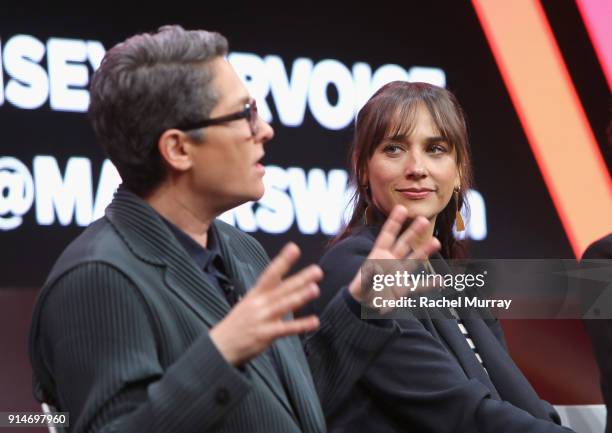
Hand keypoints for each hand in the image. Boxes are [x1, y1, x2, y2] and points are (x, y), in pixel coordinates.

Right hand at [210, 242, 320, 365]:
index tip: (294, 248)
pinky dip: (300, 325)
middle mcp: (259, 303)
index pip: (270, 274)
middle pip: (282, 288)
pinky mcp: (265, 334)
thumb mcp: (248, 304)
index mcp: (255, 294)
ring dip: (300, 297)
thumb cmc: (236, 325)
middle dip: (300, 278)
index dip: (282, 261)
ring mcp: (262, 318)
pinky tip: (314, 321)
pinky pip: (285, 329)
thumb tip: (286, 285)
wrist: (219, 348)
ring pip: (284, 305)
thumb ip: (267, 295)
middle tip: (317, 270)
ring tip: (315, 289)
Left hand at [348, 205, 440, 305]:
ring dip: (424, 251)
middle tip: (423, 219)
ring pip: (414, 259)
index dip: (394, 221)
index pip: (387, 235)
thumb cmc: (361, 290)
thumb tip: (376, 269)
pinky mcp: (404, 288)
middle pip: (404, 243)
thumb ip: (368, 277)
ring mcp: (400, 273)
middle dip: (413, 231)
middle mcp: (392, 260)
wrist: (365, 304)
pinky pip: (419, 285)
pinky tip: (441, 281)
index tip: (401, 208)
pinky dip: (430, 284)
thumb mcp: (360, 284)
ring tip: (436, 241)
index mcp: (378, 255)